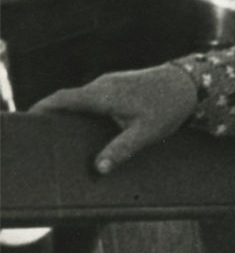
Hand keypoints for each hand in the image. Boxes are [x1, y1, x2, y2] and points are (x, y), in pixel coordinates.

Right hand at [29, 65, 198, 173]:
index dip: (43, 108)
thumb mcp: (145, 134)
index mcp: (102, 95)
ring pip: (82, 99)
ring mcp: (109, 84)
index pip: (63, 98)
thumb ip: (121, 150)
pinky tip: (89, 129)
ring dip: (71, 113)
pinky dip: (86, 111)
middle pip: (68, 99)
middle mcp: (101, 85)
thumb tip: (99, 169)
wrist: (188, 84)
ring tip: (62, 136)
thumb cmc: (167, 108)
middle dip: (54, 115)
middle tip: (43, 136)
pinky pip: (94, 98)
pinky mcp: (117, 86)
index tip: (29, 119)